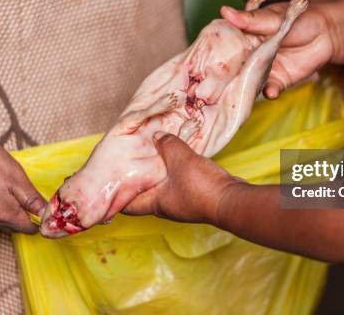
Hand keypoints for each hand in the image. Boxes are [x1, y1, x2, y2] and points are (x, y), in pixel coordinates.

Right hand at [0, 108, 45, 232]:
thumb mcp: (18, 180)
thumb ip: (33, 200)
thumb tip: (46, 214)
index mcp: (6, 216)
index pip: (30, 229)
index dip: (40, 219)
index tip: (43, 206)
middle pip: (17, 226)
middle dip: (26, 214)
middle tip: (29, 193)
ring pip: (4, 221)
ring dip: (13, 210)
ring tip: (13, 189)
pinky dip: (0, 207)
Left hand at [124, 132, 244, 224]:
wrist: (230, 200)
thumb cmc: (201, 186)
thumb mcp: (179, 158)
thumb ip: (167, 144)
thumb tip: (158, 136)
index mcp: (155, 203)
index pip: (127, 205)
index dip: (118, 194)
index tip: (113, 181)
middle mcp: (166, 207)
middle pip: (145, 193)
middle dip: (140, 177)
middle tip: (134, 161)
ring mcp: (182, 204)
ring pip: (165, 187)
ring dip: (162, 173)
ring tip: (158, 155)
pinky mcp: (196, 198)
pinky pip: (181, 183)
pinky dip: (178, 172)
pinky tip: (182, 159)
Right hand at [221, 0, 343, 98]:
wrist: (328, 33)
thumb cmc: (300, 19)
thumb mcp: (274, 17)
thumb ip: (251, 19)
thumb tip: (225, 11)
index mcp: (245, 37)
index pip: (224, 47)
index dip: (214, 54)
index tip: (203, 61)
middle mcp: (250, 56)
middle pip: (233, 70)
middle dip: (225, 78)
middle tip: (215, 85)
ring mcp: (263, 69)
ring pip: (248, 82)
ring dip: (244, 88)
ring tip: (241, 90)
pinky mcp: (278, 81)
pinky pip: (270, 89)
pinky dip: (270, 92)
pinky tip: (271, 91)